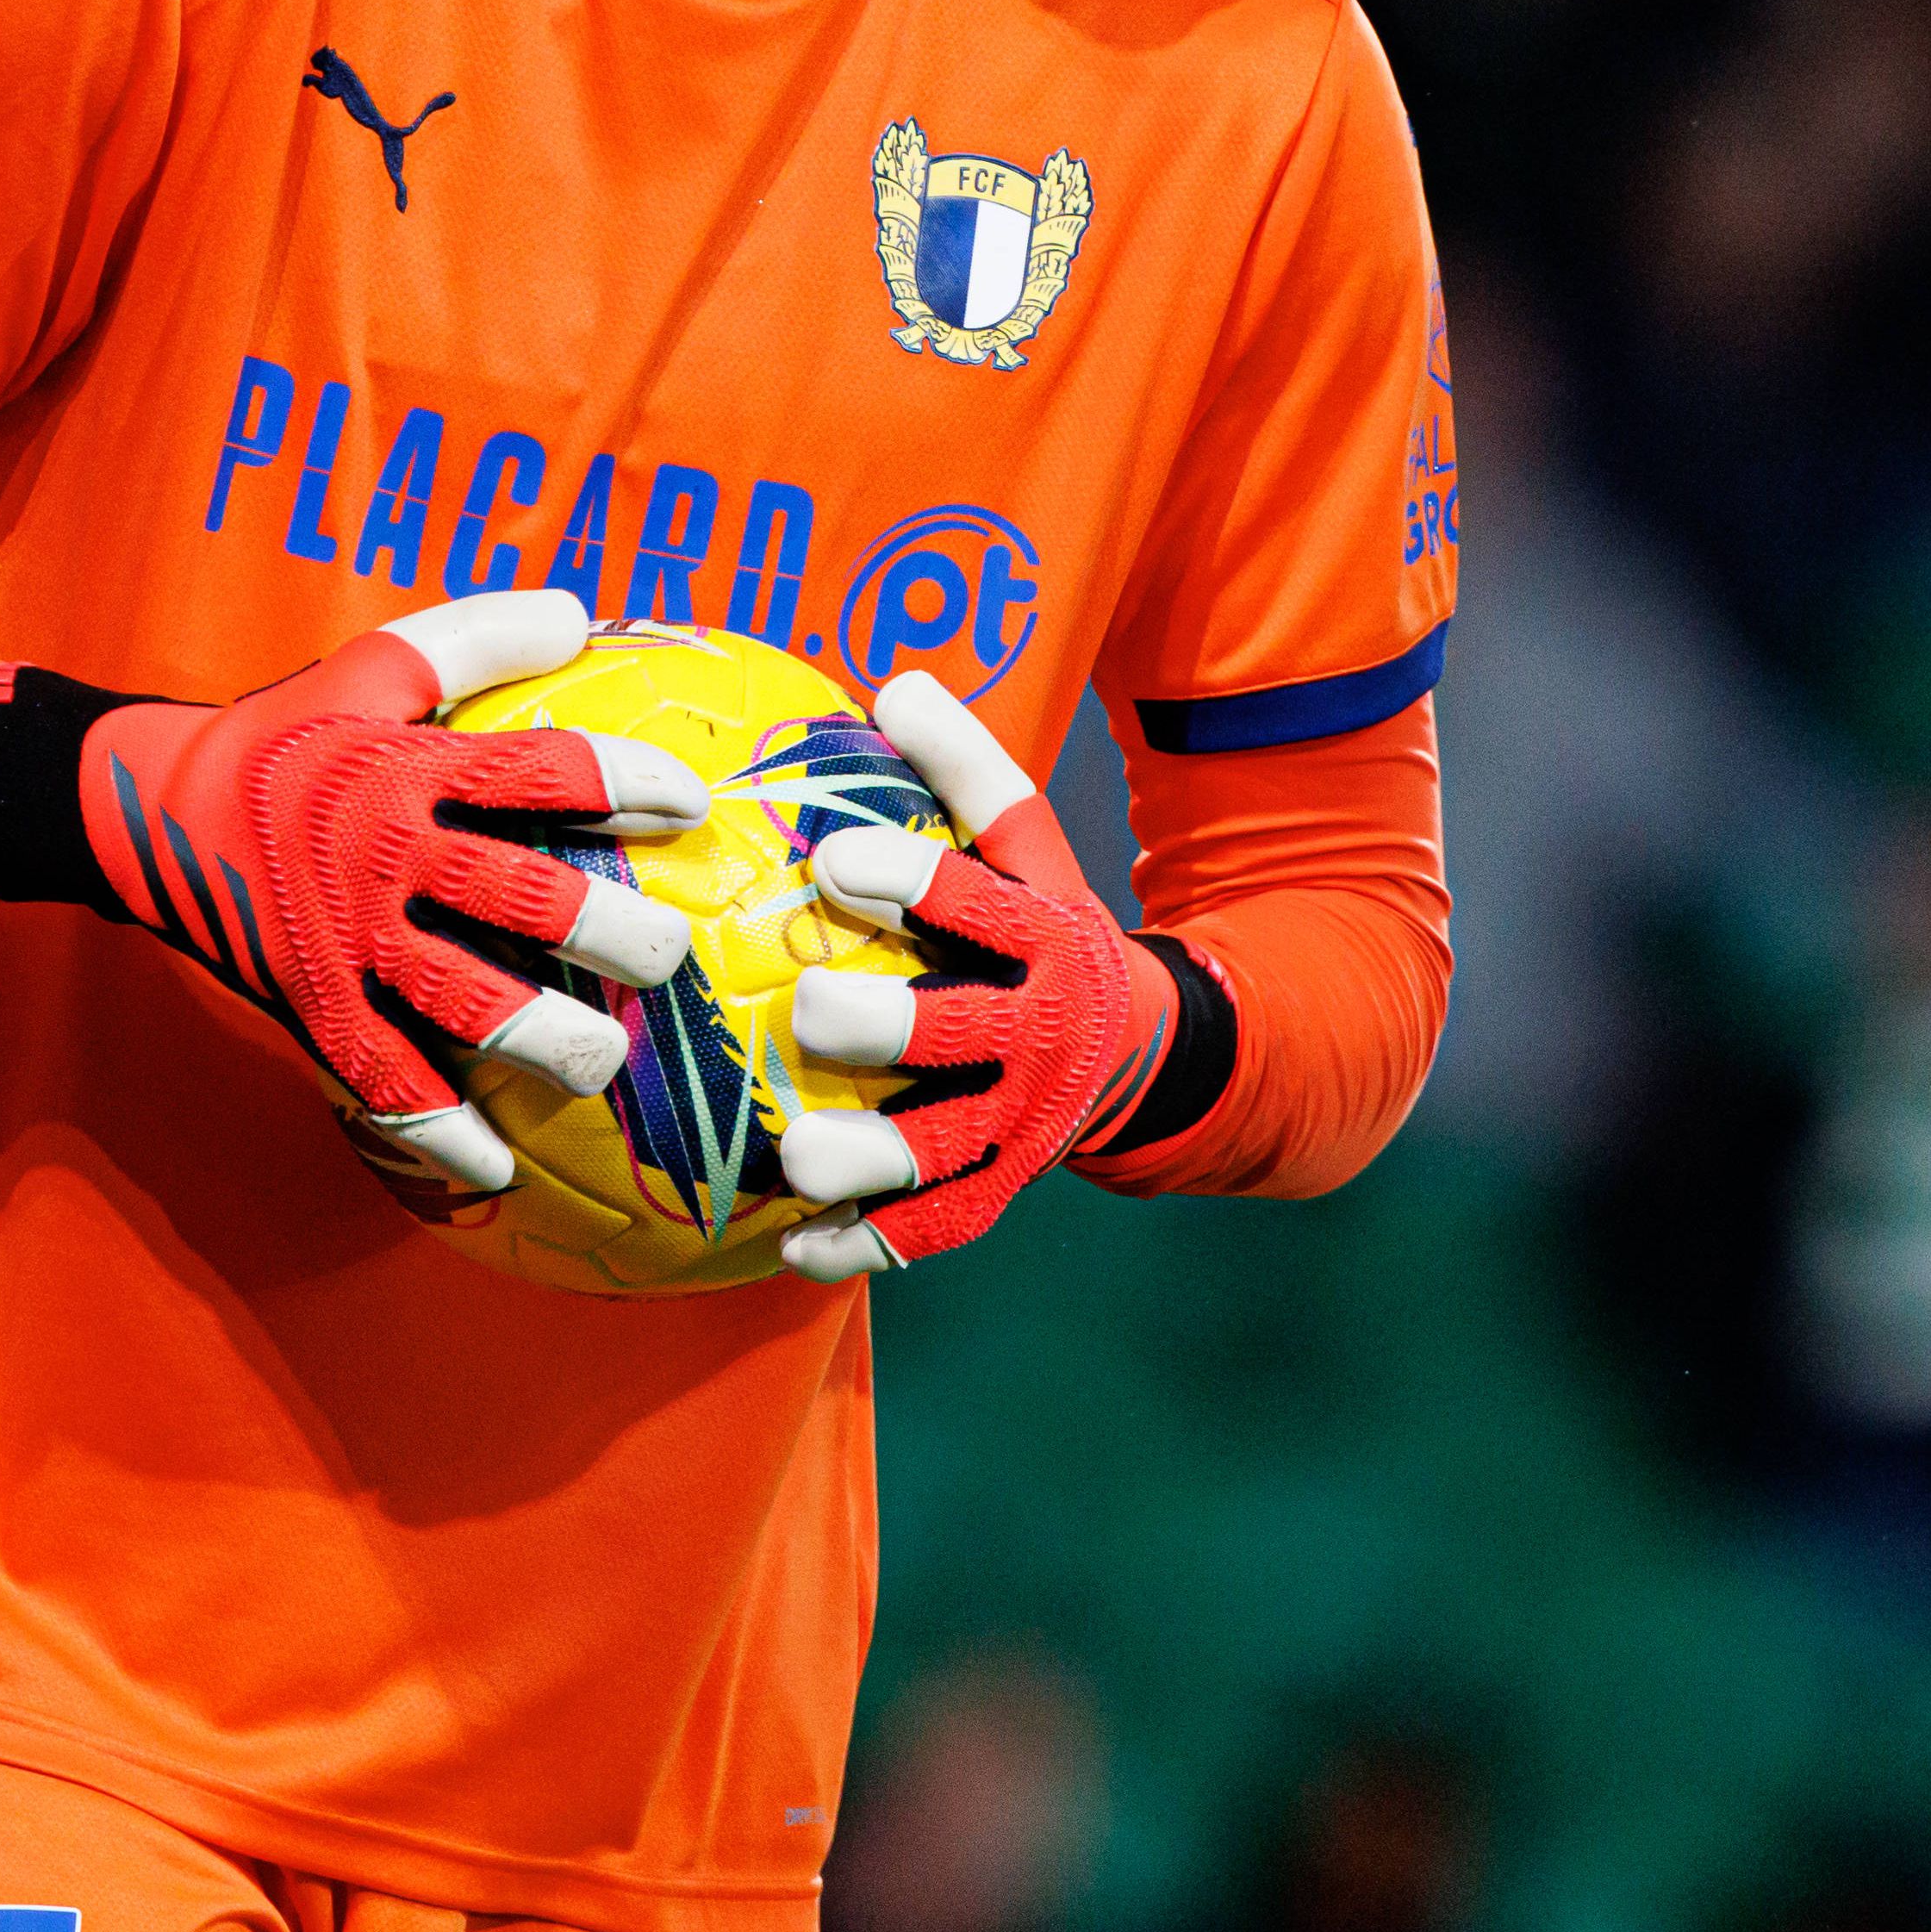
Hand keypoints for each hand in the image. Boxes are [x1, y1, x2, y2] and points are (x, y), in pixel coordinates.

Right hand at [78, 588, 704, 1192]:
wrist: (141, 811)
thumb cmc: (281, 736)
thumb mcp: (367, 668)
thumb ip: (471, 639)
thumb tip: (577, 615)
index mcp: (407, 769)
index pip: (540, 772)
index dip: (626, 782)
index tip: (690, 805)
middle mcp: (384, 857)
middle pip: (519, 898)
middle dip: (606, 930)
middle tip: (666, 954)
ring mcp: (346, 941)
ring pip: (462, 1002)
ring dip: (541, 1038)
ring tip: (602, 1062)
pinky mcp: (310, 1005)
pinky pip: (381, 1081)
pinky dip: (438, 1130)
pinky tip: (498, 1165)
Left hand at [771, 673, 1177, 1279]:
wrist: (1136, 1047)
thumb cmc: (1039, 925)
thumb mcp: (1032, 849)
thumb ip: (970, 774)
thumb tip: (894, 682)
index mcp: (1048, 939)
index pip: (982, 908)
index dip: (914, 881)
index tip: (833, 856)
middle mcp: (1040, 1036)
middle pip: (965, 1033)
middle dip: (892, 1025)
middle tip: (812, 1006)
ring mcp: (1022, 1122)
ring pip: (947, 1150)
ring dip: (873, 1156)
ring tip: (794, 1154)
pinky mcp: (1000, 1185)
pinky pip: (935, 1226)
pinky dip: (870, 1241)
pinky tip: (795, 1249)